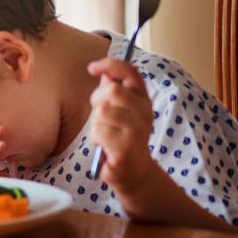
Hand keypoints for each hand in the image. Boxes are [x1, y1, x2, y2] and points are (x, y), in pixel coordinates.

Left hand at [87, 57, 157, 192]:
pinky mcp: (126, 148)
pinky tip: (104, 147)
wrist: (134, 172)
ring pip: (102, 113)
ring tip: (104, 135)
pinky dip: (95, 139)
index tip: (93, 67)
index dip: (110, 65)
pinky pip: (98, 132)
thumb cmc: (122, 138)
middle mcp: (144, 113)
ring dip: (95, 125)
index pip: (130, 72)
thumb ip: (113, 91)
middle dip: (97, 100)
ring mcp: (137, 131)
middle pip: (112, 90)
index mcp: (143, 100)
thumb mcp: (119, 112)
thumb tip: (103, 72)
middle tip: (100, 116)